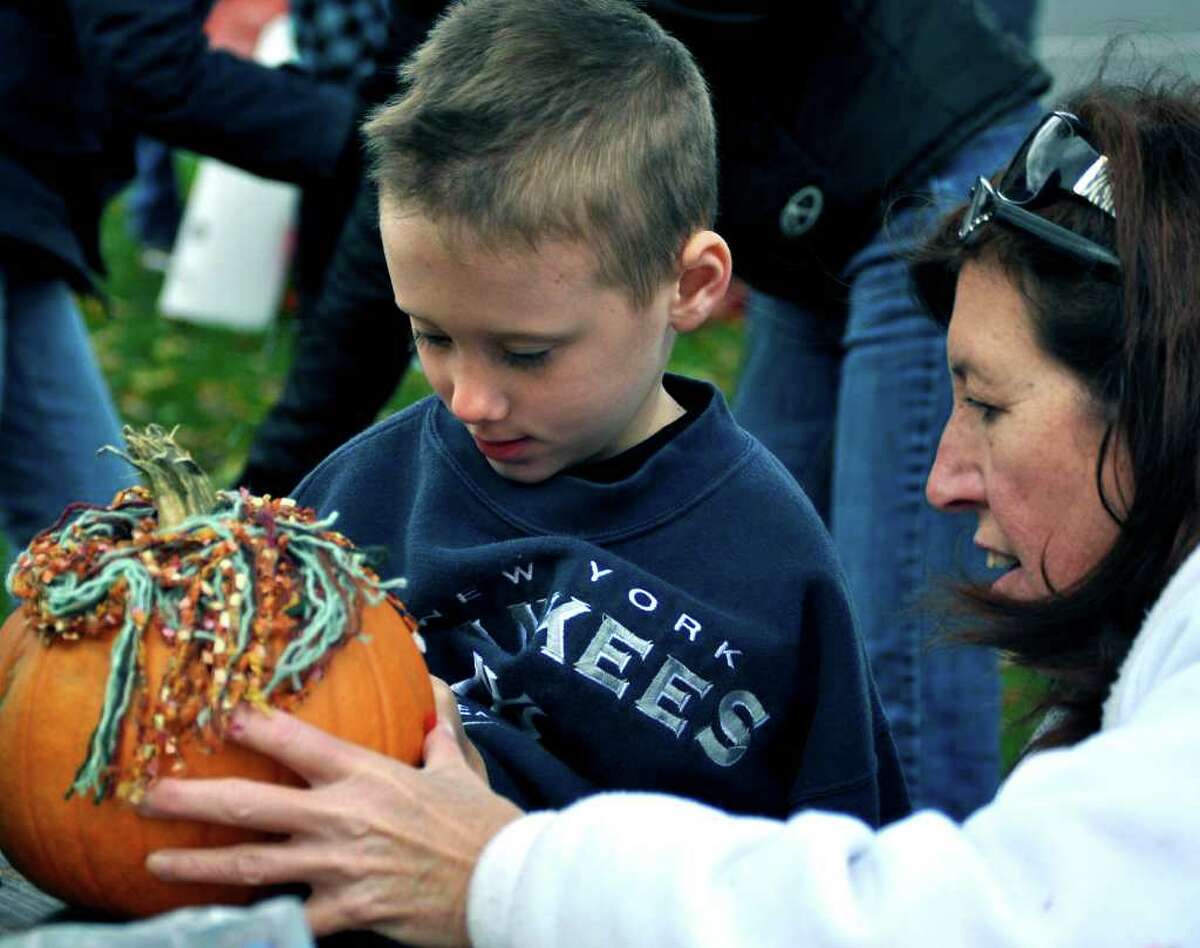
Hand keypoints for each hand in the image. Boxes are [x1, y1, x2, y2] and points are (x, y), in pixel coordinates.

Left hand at [140, 678, 522, 945]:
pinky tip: (220, 927)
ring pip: (253, 866)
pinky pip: (290, 920)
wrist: (503, 880)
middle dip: (193, 799)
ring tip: (156, 864)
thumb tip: (435, 694)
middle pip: (252, 804)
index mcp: (367, 773)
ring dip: (199, 867)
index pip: (298, 741)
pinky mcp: (348, 911)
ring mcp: (340, 866)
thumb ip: (436, 731)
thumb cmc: (480, 822)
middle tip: (148, 794)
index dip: (254, 727)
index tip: (219, 718)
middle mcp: (343, 815)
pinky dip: (256, 924)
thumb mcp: (457, 768)